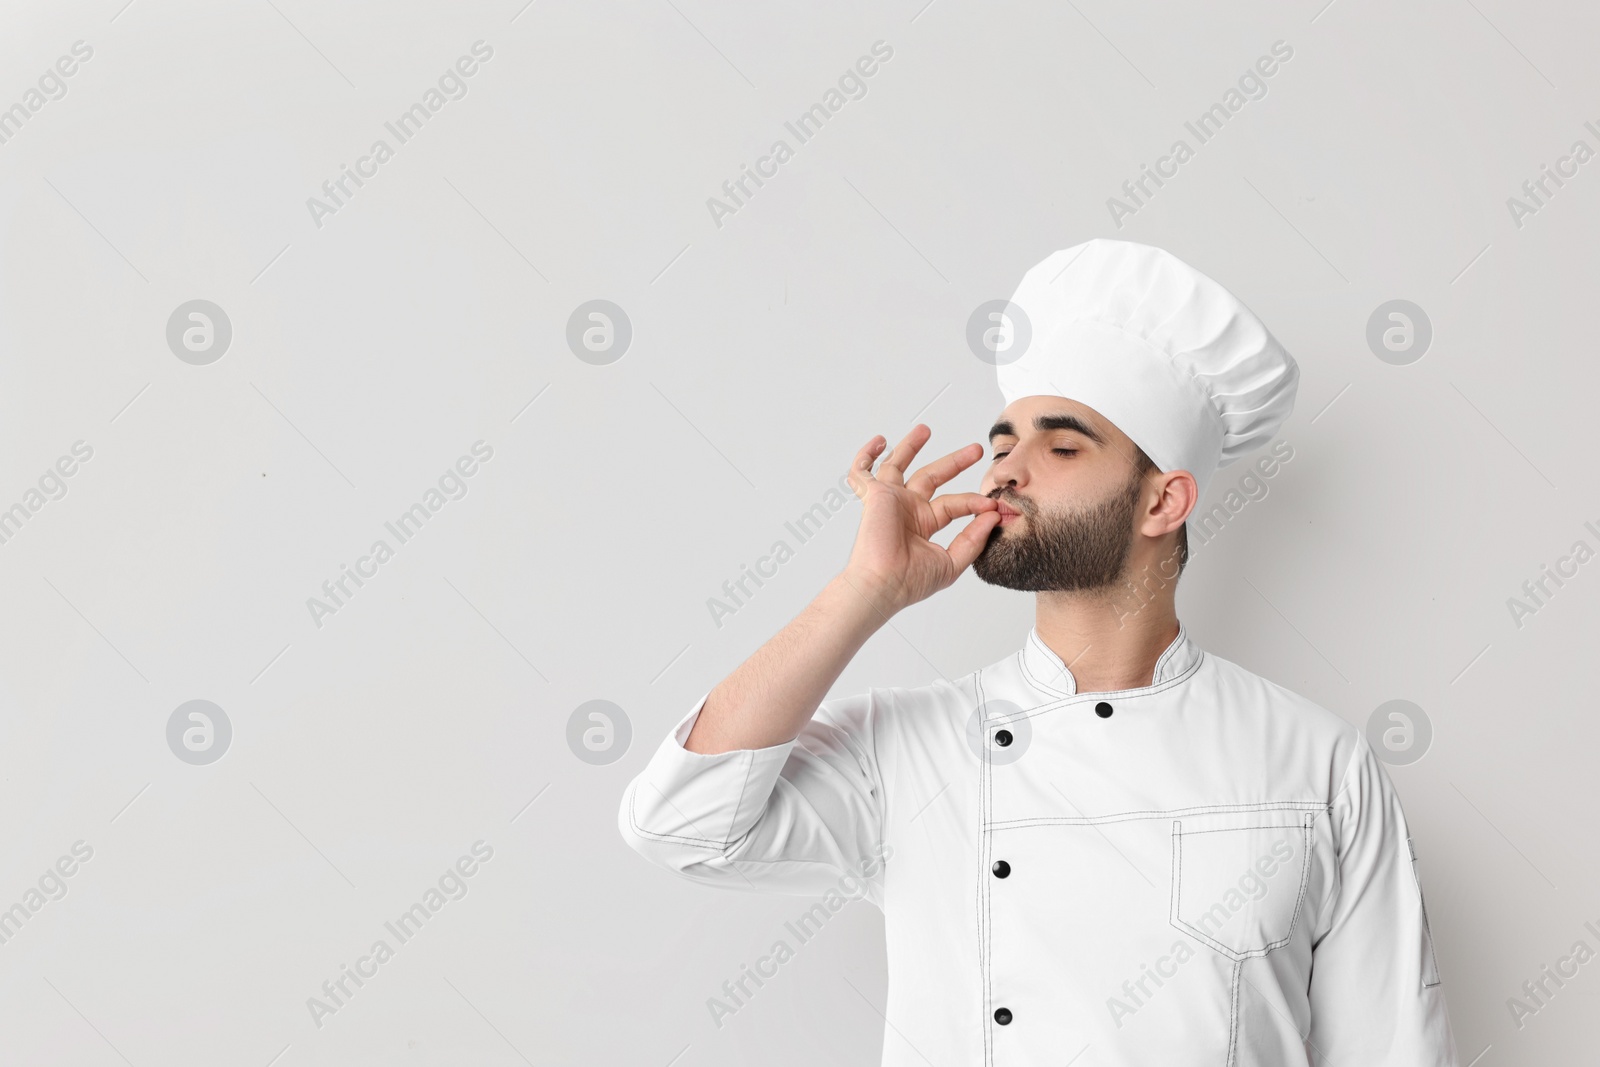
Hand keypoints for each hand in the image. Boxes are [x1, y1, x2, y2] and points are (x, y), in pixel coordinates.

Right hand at [840, 424, 1000, 614]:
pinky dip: (866, 456)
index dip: (973, 501)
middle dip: (954, 462)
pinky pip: (862, 472)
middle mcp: (907, 509)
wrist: (884, 584)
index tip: (991, 503)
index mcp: (924, 524)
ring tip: (925, 429)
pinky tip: (878, 442)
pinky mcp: (874, 496)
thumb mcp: (952, 561)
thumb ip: (973, 539)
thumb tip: (992, 515)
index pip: (953, 503)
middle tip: (976, 450)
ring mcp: (890, 501)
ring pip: (899, 465)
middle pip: (931, 476)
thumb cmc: (910, 582)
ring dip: (910, 446)